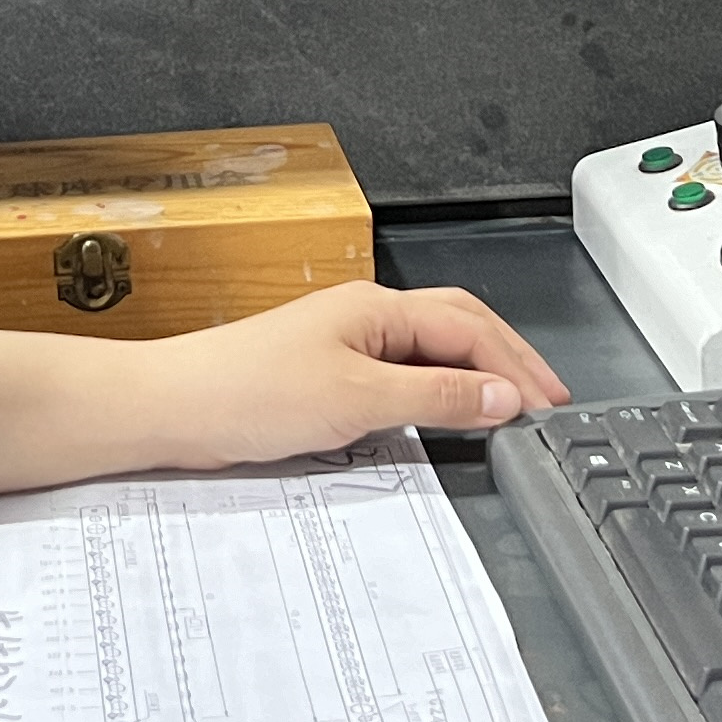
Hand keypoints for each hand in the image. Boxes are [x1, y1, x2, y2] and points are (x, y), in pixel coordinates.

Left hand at [134, 281, 574, 468]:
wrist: (173, 408)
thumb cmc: (245, 392)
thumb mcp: (357, 399)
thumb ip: (435, 396)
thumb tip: (500, 395)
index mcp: (377, 307)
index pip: (469, 327)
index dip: (515, 366)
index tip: (548, 404)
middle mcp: (364, 316)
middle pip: (458, 326)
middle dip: (508, 360)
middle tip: (548, 399)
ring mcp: (344, 343)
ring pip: (430, 349)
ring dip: (475, 374)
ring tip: (510, 406)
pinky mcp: (325, 373)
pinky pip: (400, 374)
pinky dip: (436, 391)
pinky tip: (443, 414)